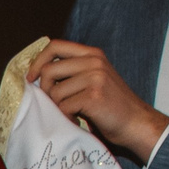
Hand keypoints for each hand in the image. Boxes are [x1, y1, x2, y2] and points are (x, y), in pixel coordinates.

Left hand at [27, 40, 168, 164]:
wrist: (136, 122)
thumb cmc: (110, 105)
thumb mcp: (94, 78)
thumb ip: (73, 71)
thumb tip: (37, 74)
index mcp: (92, 54)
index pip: (55, 46)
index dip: (38, 61)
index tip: (32, 78)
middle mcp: (94, 61)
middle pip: (49, 70)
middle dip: (46, 91)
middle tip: (55, 104)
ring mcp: (95, 77)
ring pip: (54, 92)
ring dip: (58, 107)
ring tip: (71, 113)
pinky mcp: (94, 96)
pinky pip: (63, 107)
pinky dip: (66, 118)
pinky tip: (77, 120)